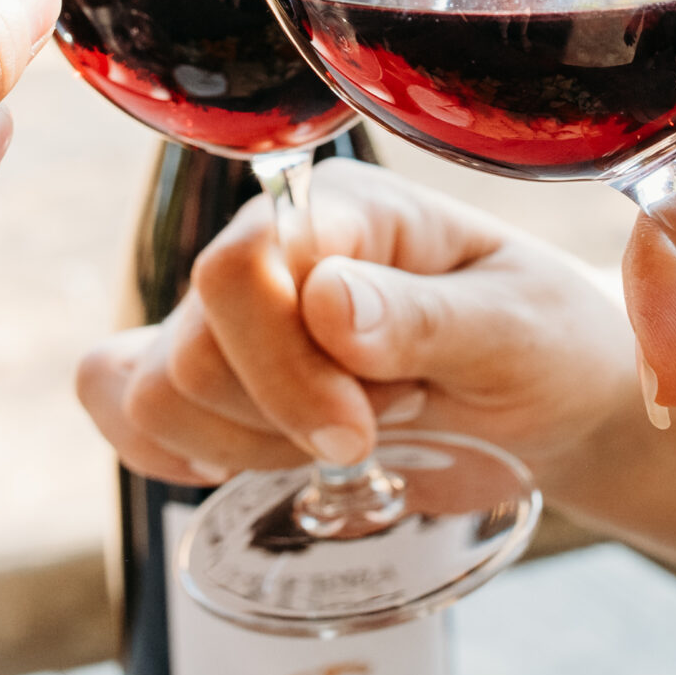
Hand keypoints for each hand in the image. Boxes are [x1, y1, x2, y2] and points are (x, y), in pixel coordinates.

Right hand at [76, 159, 643, 497]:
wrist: (550, 395)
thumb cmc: (544, 343)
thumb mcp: (518, 329)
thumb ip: (427, 317)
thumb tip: (325, 301)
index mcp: (342, 213)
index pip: (239, 267)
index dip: (283, 368)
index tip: (363, 431)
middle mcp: (267, 254)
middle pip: (187, 350)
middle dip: (281, 419)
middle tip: (386, 420)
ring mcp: (228, 319)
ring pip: (152, 395)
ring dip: (248, 448)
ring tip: (349, 437)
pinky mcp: (213, 382)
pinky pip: (125, 410)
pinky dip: (176, 457)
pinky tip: (264, 460)